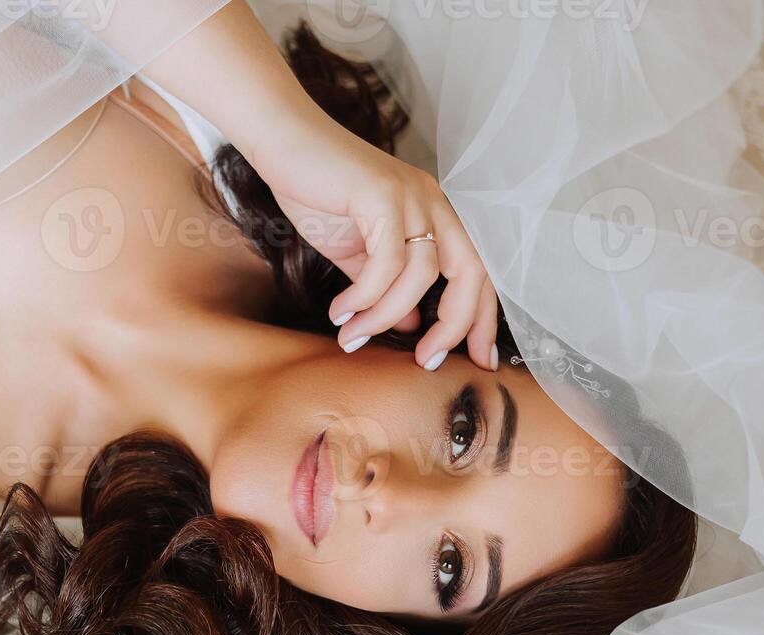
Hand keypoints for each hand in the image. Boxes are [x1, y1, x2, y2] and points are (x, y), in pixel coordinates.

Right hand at [246, 114, 499, 371]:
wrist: (281, 142)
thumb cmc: (315, 192)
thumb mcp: (356, 253)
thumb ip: (385, 288)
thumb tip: (408, 327)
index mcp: (435, 213)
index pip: (478, 271)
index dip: (482, 318)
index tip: (476, 359)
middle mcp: (434, 201)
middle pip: (470, 273)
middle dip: (455, 325)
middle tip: (426, 361)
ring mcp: (412, 194)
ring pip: (421, 274)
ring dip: (385, 316)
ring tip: (352, 336)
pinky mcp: (383, 194)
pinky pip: (386, 262)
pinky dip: (365, 296)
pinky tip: (340, 311)